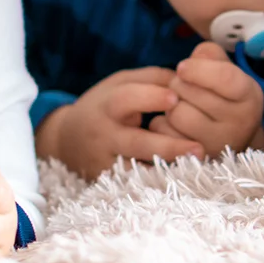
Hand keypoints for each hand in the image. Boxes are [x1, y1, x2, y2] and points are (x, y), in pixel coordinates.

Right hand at [36, 67, 204, 179]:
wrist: (65, 140)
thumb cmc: (103, 105)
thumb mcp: (120, 84)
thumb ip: (151, 78)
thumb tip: (186, 78)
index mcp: (107, 105)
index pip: (126, 100)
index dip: (150, 97)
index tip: (176, 97)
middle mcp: (105, 135)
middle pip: (136, 142)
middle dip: (167, 146)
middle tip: (198, 147)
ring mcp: (106, 162)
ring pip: (136, 170)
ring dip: (165, 170)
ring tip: (194, 169)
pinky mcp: (107, 182)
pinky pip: (134, 184)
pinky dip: (155, 183)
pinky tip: (179, 180)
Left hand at [148, 42, 263, 156]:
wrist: (230, 138)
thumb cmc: (223, 96)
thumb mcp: (226, 70)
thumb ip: (209, 56)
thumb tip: (189, 64)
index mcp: (250, 96)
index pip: (224, 77)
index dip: (197, 69)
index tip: (182, 67)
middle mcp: (240, 123)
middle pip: (191, 93)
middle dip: (179, 83)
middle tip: (182, 86)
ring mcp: (219, 145)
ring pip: (177, 114)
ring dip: (170, 105)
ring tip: (180, 104)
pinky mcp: (196, 160)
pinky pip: (165, 133)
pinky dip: (162, 124)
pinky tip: (173, 124)